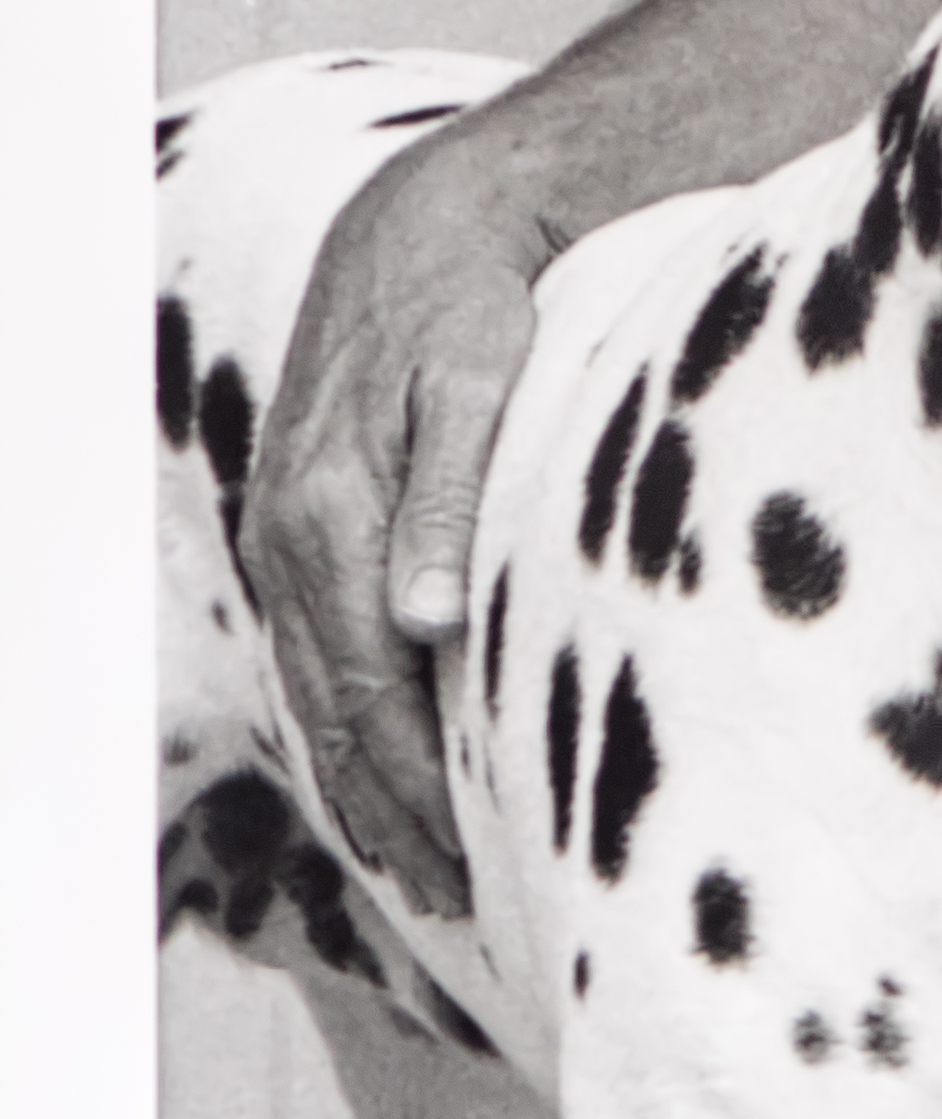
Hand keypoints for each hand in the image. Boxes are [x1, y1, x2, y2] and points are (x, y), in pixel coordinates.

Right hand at [238, 129, 550, 917]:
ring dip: (362, 778)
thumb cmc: (476, 300)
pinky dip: (344, 713)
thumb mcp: (477, 383)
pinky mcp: (302, 513)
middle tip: (453, 898)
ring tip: (419, 864)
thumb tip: (426, 623)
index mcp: (334, 515)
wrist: (426, 220)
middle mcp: (293, 531)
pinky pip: (315, 642)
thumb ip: (447, 502)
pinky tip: (378, 757)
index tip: (471, 863)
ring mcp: (287, 524)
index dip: (419, 785)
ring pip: (317, 684)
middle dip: (392, 808)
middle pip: (337, 706)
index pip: (374, 690)